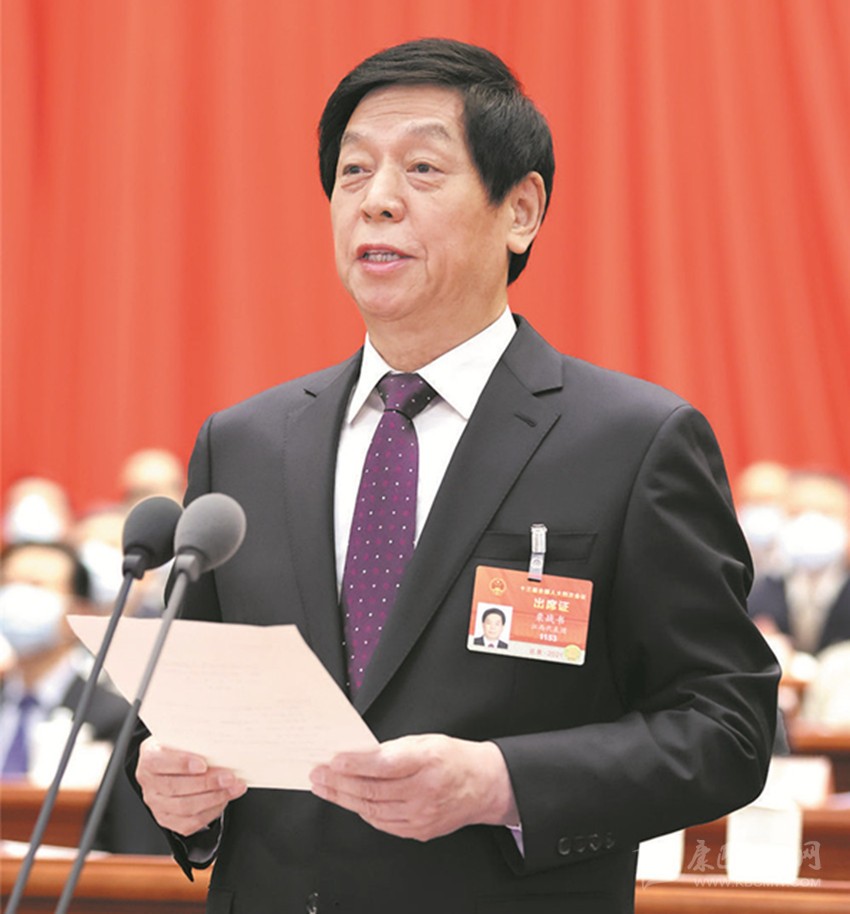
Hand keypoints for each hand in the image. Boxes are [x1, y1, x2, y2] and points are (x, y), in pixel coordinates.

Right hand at [136, 737, 246, 836]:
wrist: (171, 762)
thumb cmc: (179, 747)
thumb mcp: (182, 737)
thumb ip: (194, 740)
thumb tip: (218, 743)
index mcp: (149, 759)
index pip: (159, 762)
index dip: (181, 764)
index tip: (203, 764)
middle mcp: (150, 784)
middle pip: (175, 788)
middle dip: (207, 783)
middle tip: (229, 777)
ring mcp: (157, 805)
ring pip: (185, 807)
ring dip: (214, 798)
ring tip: (233, 788)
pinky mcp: (168, 819)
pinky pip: (190, 823)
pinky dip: (211, 811)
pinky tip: (225, 799)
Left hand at [309, 734, 517, 841]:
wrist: (484, 785)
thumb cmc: (453, 758)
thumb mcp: (425, 741)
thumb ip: (393, 749)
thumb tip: (359, 755)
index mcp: (427, 761)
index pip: (383, 765)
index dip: (354, 764)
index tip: (334, 760)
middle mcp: (424, 791)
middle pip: (372, 791)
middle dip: (339, 782)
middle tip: (318, 774)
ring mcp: (421, 815)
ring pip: (372, 810)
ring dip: (344, 799)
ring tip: (326, 788)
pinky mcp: (419, 831)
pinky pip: (383, 823)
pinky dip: (363, 812)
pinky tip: (351, 802)